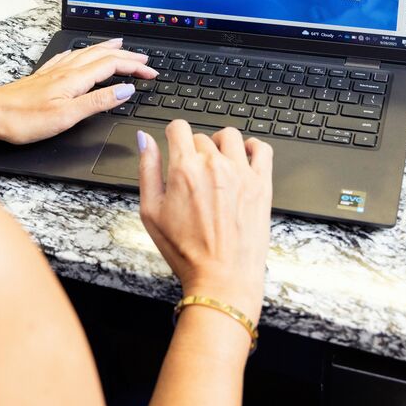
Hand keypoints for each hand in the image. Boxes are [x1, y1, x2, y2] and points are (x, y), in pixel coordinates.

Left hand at [0, 38, 158, 143]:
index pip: (112, 66)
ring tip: (119, 47)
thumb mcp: (65, 117)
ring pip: (86, 54)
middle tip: (144, 60)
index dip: (134, 68)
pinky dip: (83, 53)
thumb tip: (124, 90)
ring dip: (107, 50)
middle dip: (126, 57)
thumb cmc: (22, 120)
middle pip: (102, 56)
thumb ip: (97, 102)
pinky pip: (69, 58)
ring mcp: (52, 72)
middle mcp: (64, 71)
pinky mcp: (42, 77)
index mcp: (74, 79)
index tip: (151, 73)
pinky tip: (80, 54)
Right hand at [137, 121, 272, 324]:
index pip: (179, 127)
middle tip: (193, 174)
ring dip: (220, 144)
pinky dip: (253, 147)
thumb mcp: (151, 212)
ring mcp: (241, 173)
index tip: (175, 143)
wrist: (222, 278)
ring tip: (217, 162)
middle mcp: (214, 165)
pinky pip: (262, 148)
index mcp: (184, 169)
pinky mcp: (261, 184)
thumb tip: (144, 139)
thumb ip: (147, 170)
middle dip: (194, 149)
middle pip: (201, 136)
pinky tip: (244, 157)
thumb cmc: (186, 252)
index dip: (173, 134)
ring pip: (230, 136)